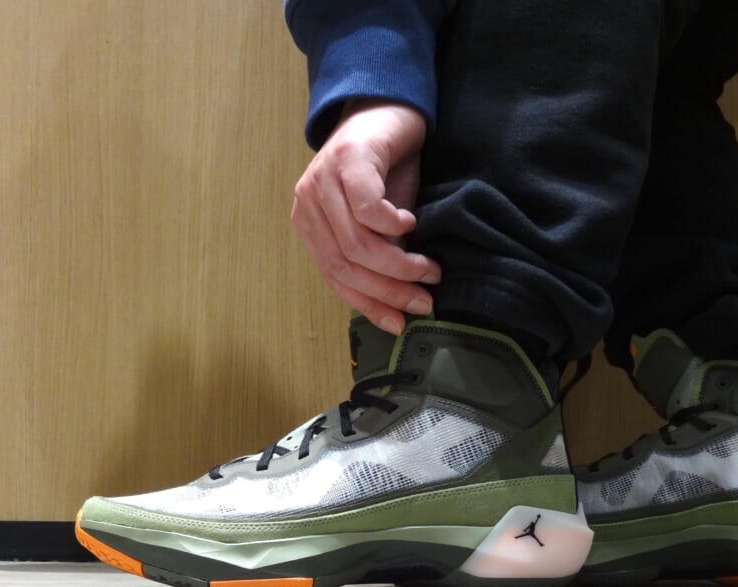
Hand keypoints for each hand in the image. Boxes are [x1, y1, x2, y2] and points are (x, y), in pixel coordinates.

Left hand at [291, 100, 438, 334]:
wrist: (387, 110)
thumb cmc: (385, 171)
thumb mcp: (379, 222)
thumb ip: (379, 255)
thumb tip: (400, 304)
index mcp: (310, 225)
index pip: (335, 278)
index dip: (369, 305)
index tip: (400, 324)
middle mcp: (308, 204)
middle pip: (346, 265)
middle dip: (388, 290)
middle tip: (425, 299)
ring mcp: (323, 180)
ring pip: (357, 244)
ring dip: (399, 264)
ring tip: (429, 269)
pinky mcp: (347, 160)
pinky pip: (367, 209)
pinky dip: (392, 225)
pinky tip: (411, 225)